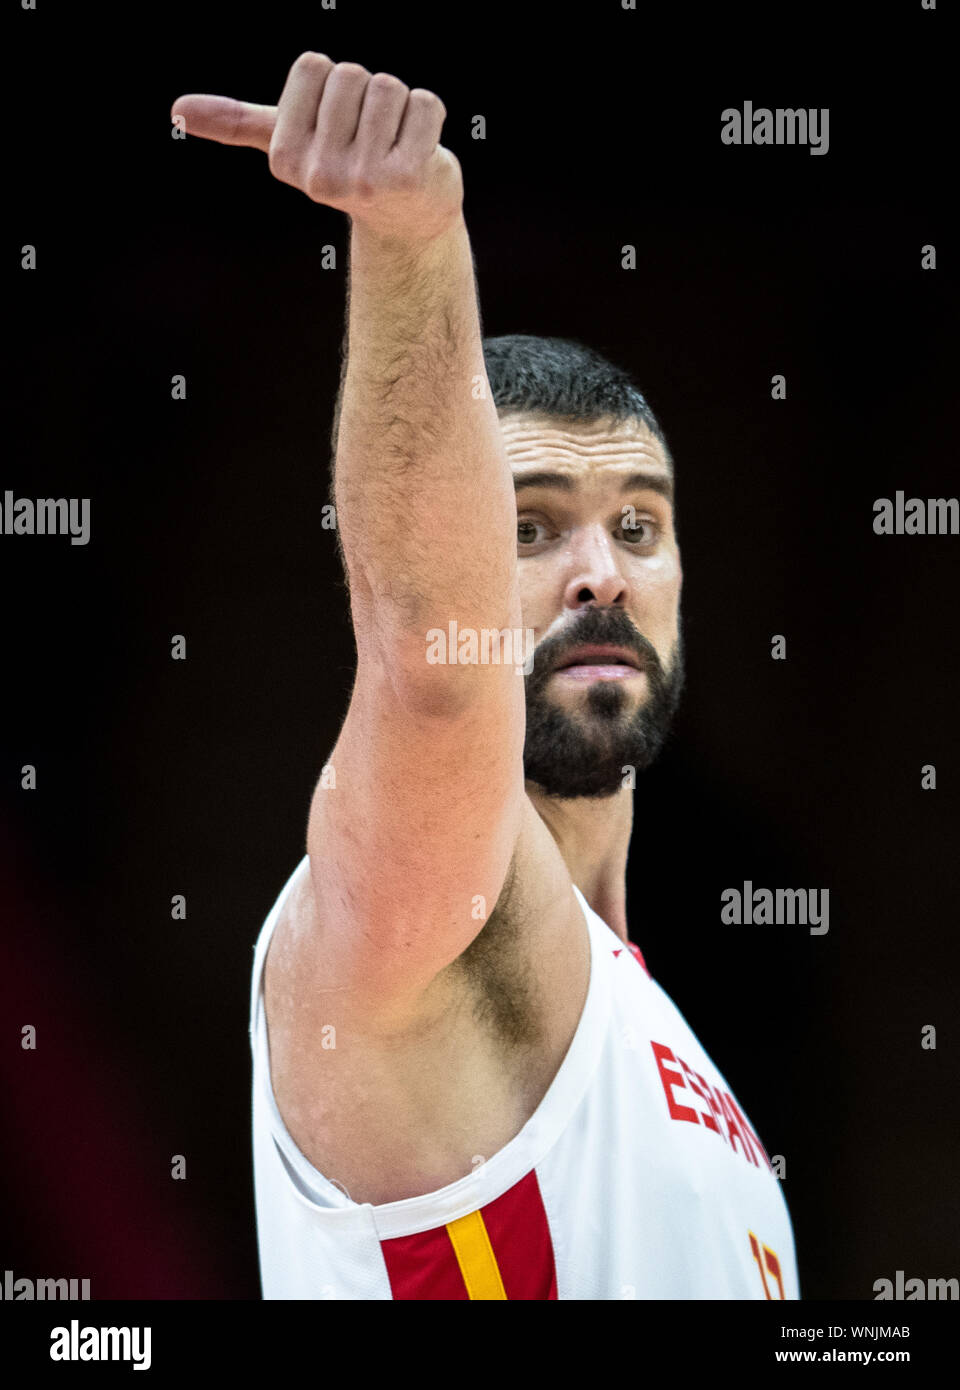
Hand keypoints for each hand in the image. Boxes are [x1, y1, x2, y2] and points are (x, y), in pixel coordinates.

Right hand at [171, 53, 462, 242]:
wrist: (408, 220)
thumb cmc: (350, 169)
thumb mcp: (290, 144)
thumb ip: (238, 124)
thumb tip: (177, 110)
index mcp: (287, 156)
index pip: (313, 66)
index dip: (333, 85)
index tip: (340, 125)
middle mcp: (321, 174)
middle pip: (350, 74)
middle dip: (368, 95)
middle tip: (373, 138)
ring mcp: (364, 178)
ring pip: (389, 87)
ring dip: (401, 107)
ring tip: (396, 144)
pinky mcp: (409, 176)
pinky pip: (426, 105)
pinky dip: (431, 118)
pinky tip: (422, 152)